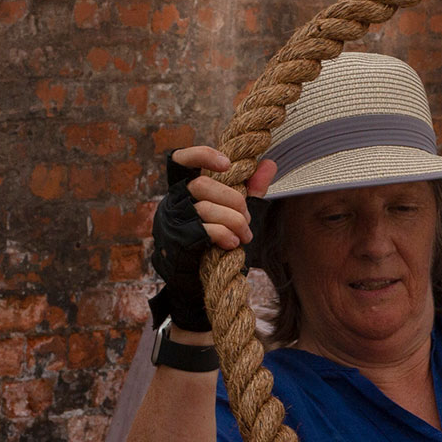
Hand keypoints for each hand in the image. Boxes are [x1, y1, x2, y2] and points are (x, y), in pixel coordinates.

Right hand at [149, 145, 276, 332]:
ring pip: (205, 208)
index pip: (181, 161)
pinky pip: (203, 230)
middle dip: (233, 201)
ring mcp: (172, 221)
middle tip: (247, 220)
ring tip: (244, 236)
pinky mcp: (176, 242)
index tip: (227, 164)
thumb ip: (250, 190)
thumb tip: (270, 163)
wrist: (196, 286)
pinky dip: (224, 235)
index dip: (201, 156)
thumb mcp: (235, 214)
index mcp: (184, 190)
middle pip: (202, 185)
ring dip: (234, 221)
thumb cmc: (215, 245)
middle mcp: (172, 202)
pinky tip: (234, 244)